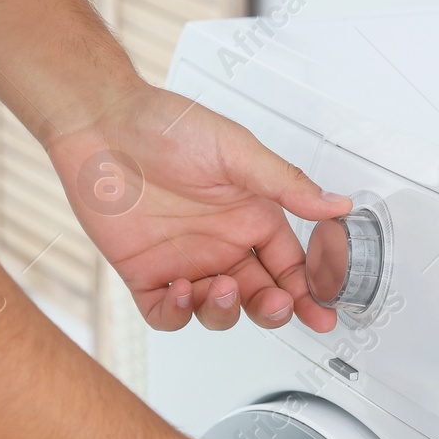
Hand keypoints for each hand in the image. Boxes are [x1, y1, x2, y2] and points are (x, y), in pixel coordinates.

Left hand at [45, 82, 349, 332]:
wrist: (102, 124)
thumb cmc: (166, 127)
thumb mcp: (239, 151)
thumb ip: (287, 185)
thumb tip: (336, 205)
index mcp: (251, 217)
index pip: (291, 267)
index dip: (308, 293)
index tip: (322, 311)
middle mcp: (222, 244)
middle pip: (260, 296)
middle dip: (273, 309)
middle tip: (276, 304)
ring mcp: (186, 262)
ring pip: (218, 311)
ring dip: (227, 311)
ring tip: (223, 288)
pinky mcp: (147, 274)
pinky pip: (168, 313)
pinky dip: (178, 314)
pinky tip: (181, 292)